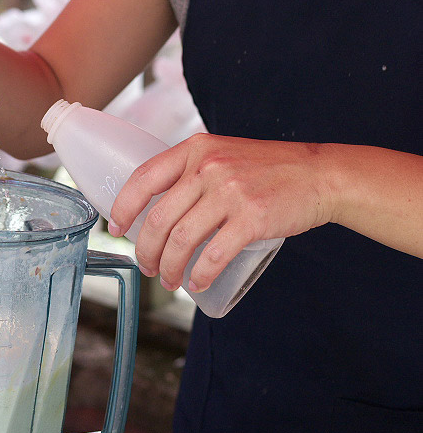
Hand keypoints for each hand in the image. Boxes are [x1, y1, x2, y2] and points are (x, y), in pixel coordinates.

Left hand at [108, 133, 334, 291]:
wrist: (317, 174)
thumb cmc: (268, 169)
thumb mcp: (223, 154)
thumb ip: (193, 171)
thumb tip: (157, 206)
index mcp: (196, 149)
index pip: (144, 178)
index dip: (124, 207)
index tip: (116, 228)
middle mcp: (208, 167)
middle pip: (159, 217)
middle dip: (146, 250)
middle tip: (147, 266)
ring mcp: (230, 191)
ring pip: (182, 239)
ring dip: (169, 267)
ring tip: (169, 279)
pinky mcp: (252, 217)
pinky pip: (214, 254)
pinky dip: (200, 275)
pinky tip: (196, 284)